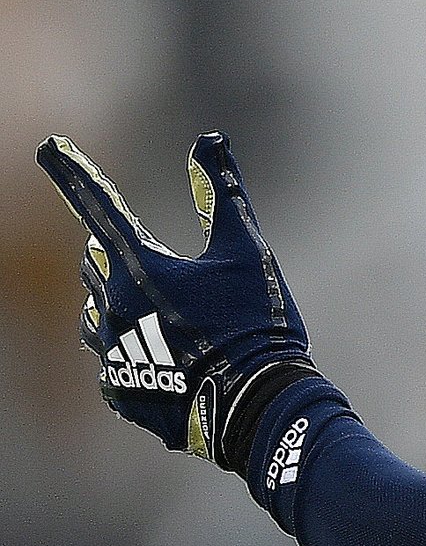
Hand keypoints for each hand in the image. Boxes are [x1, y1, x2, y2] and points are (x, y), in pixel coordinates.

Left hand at [38, 132, 317, 469]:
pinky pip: (109, 358)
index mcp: (141, 267)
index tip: (49, 147)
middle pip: (95, 261)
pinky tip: (171, 359)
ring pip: (94, 312)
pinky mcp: (115, 388)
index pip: (97, 205)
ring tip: (170, 317)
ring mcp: (108, 352)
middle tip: (164, 266)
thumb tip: (209, 140)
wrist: (255, 404)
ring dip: (119, 302)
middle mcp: (110, 306)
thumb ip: (223, 194)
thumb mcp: (248, 252)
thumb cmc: (256, 322)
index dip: (72, 172)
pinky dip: (133, 349)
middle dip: (118, 254)